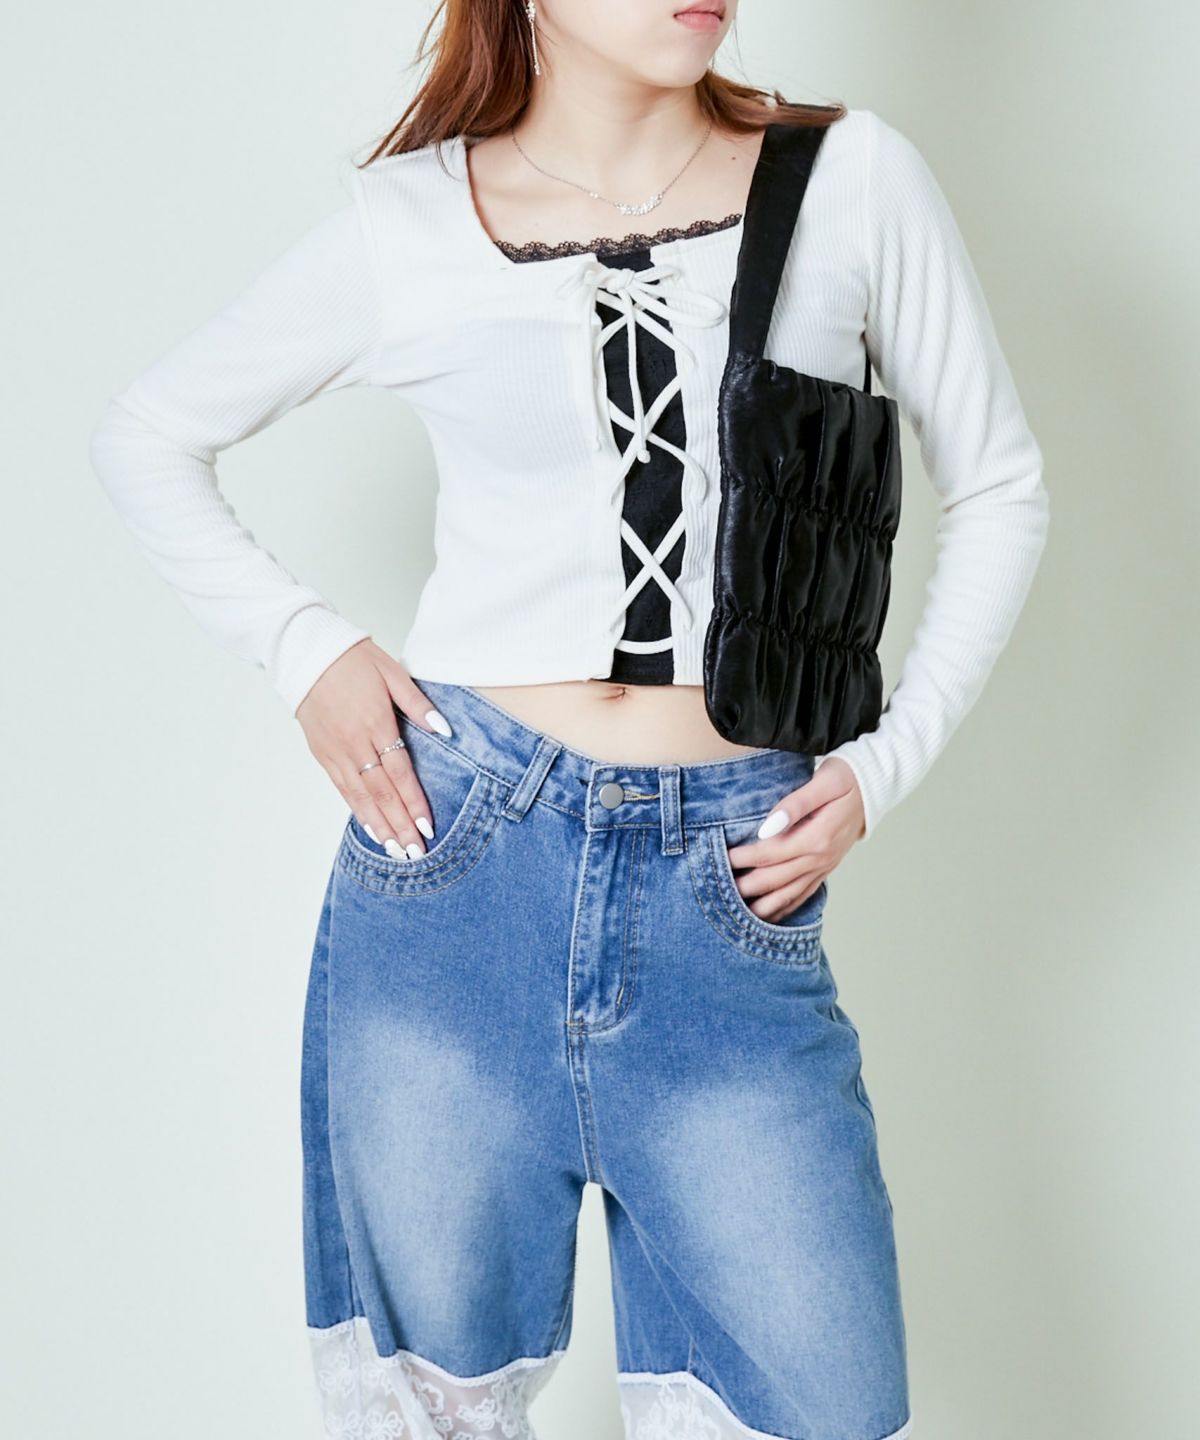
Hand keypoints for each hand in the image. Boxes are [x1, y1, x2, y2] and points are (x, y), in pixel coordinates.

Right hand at [295, 639, 451, 859]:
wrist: (305, 651)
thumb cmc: (353, 659)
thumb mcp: (392, 672)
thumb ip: (418, 704)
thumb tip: (445, 731)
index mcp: (375, 722)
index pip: (399, 772)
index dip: (414, 802)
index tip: (428, 826)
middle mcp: (353, 743)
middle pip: (381, 793)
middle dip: (400, 825)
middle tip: (415, 852)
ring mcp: (334, 751)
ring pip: (360, 797)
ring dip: (379, 826)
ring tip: (395, 851)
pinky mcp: (321, 753)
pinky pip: (342, 789)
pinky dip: (357, 811)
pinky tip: (370, 828)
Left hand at [725, 757, 865, 922]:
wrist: (875, 786)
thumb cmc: (848, 778)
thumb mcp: (825, 781)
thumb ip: (796, 804)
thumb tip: (767, 826)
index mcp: (817, 837)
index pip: (770, 853)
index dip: (743, 857)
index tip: (722, 857)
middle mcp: (820, 858)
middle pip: (775, 879)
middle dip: (746, 887)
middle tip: (718, 892)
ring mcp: (824, 866)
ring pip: (788, 894)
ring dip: (762, 906)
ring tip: (737, 915)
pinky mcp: (826, 868)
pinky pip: (803, 894)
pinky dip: (784, 907)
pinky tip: (768, 916)